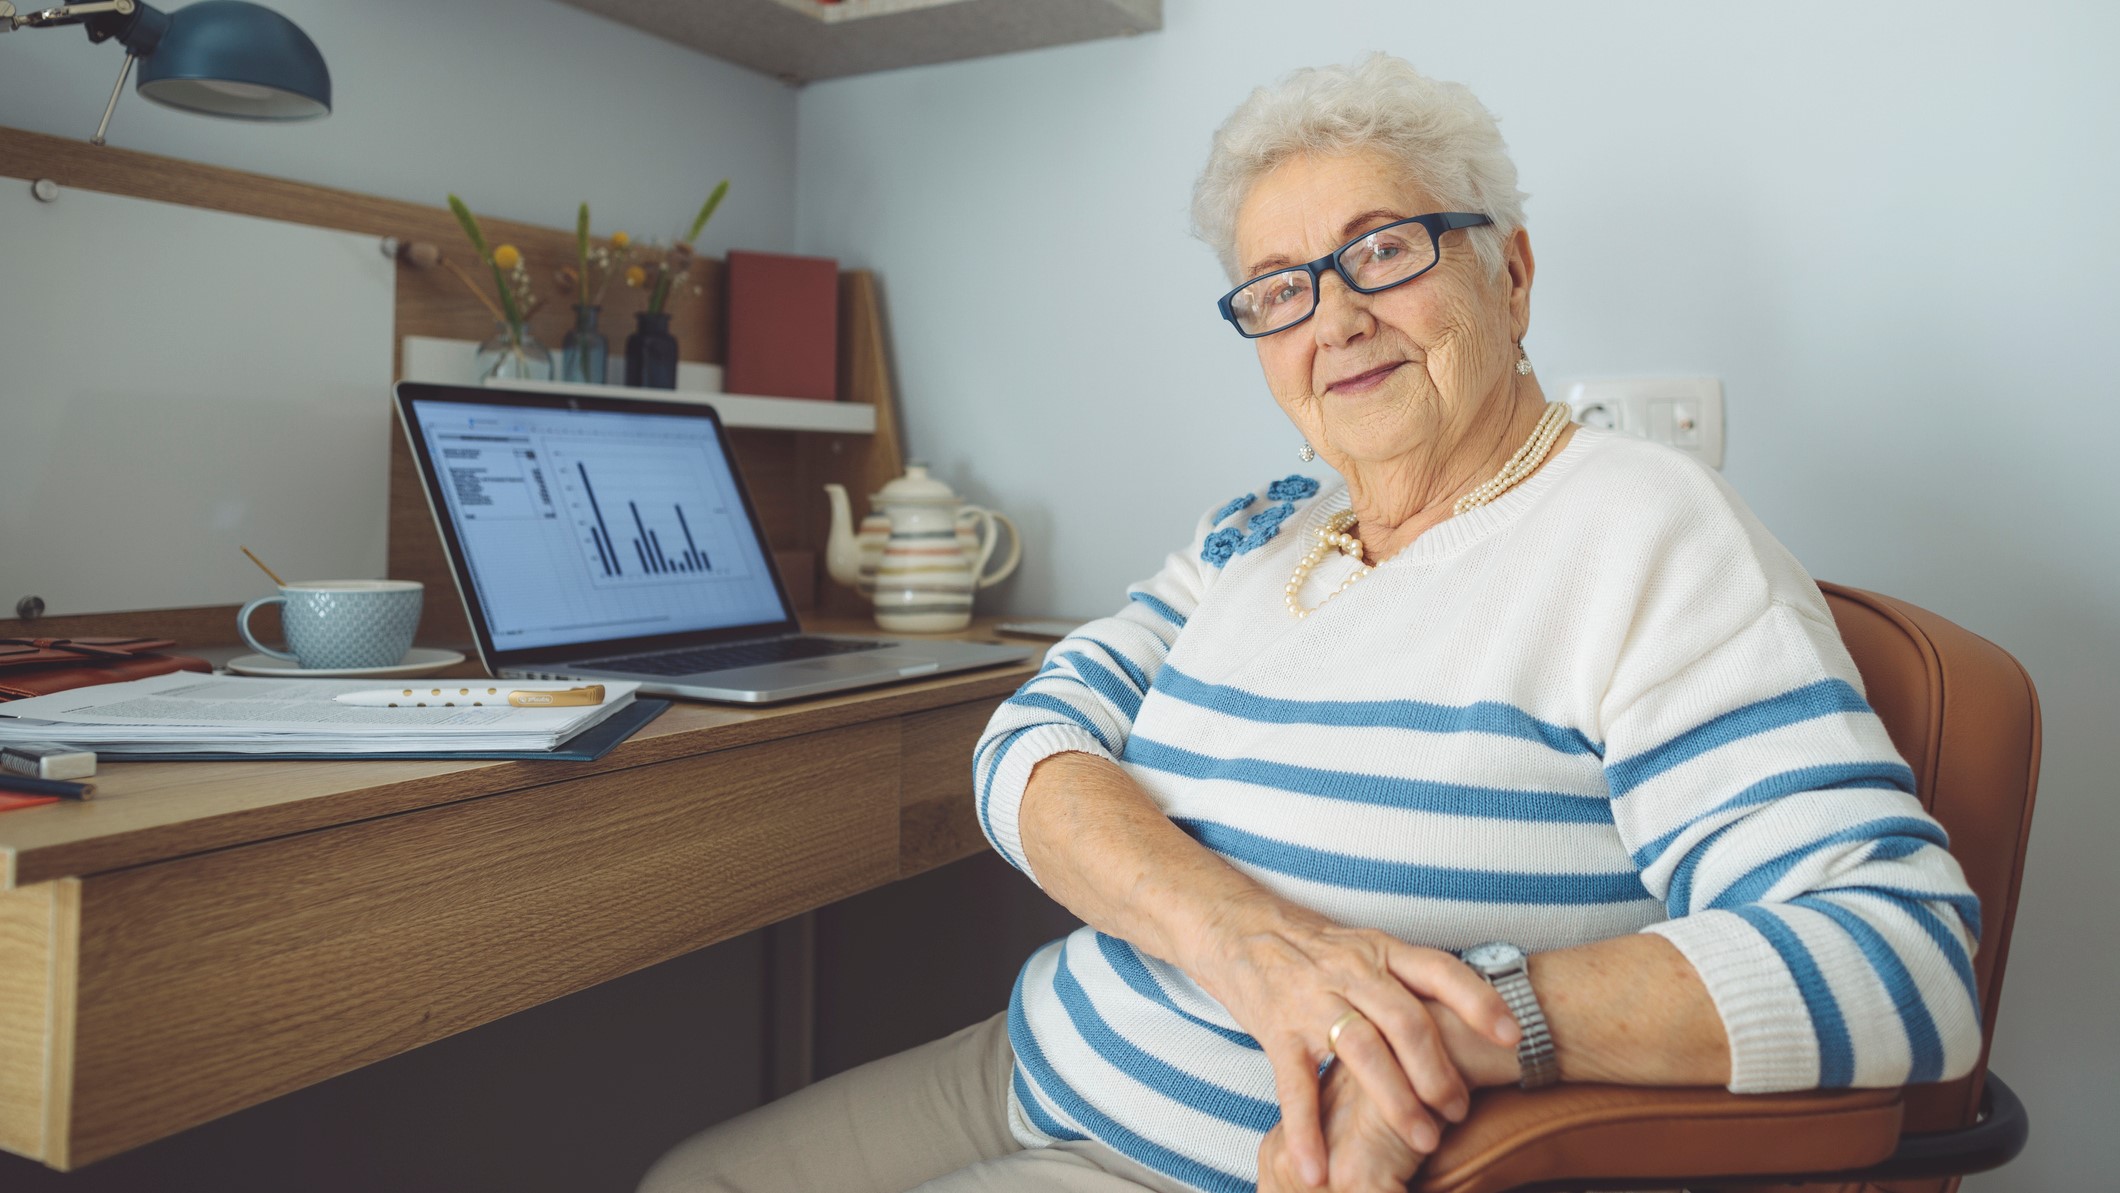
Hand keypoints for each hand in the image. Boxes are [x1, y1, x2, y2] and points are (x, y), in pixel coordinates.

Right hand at [1183, 897, 1518, 1187]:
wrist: (1237, 927)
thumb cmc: (1316, 948)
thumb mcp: (1369, 949)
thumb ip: (1411, 980)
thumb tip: (1477, 1017)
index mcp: (1381, 951)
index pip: (1439, 970)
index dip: (1479, 1001)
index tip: (1513, 1036)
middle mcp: (1351, 970)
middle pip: (1406, 1021)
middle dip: (1439, 1073)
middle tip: (1460, 1111)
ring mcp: (1311, 999)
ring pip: (1363, 1050)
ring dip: (1397, 1101)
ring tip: (1424, 1140)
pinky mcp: (1275, 1028)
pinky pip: (1295, 1084)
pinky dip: (1307, 1129)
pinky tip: (1318, 1168)